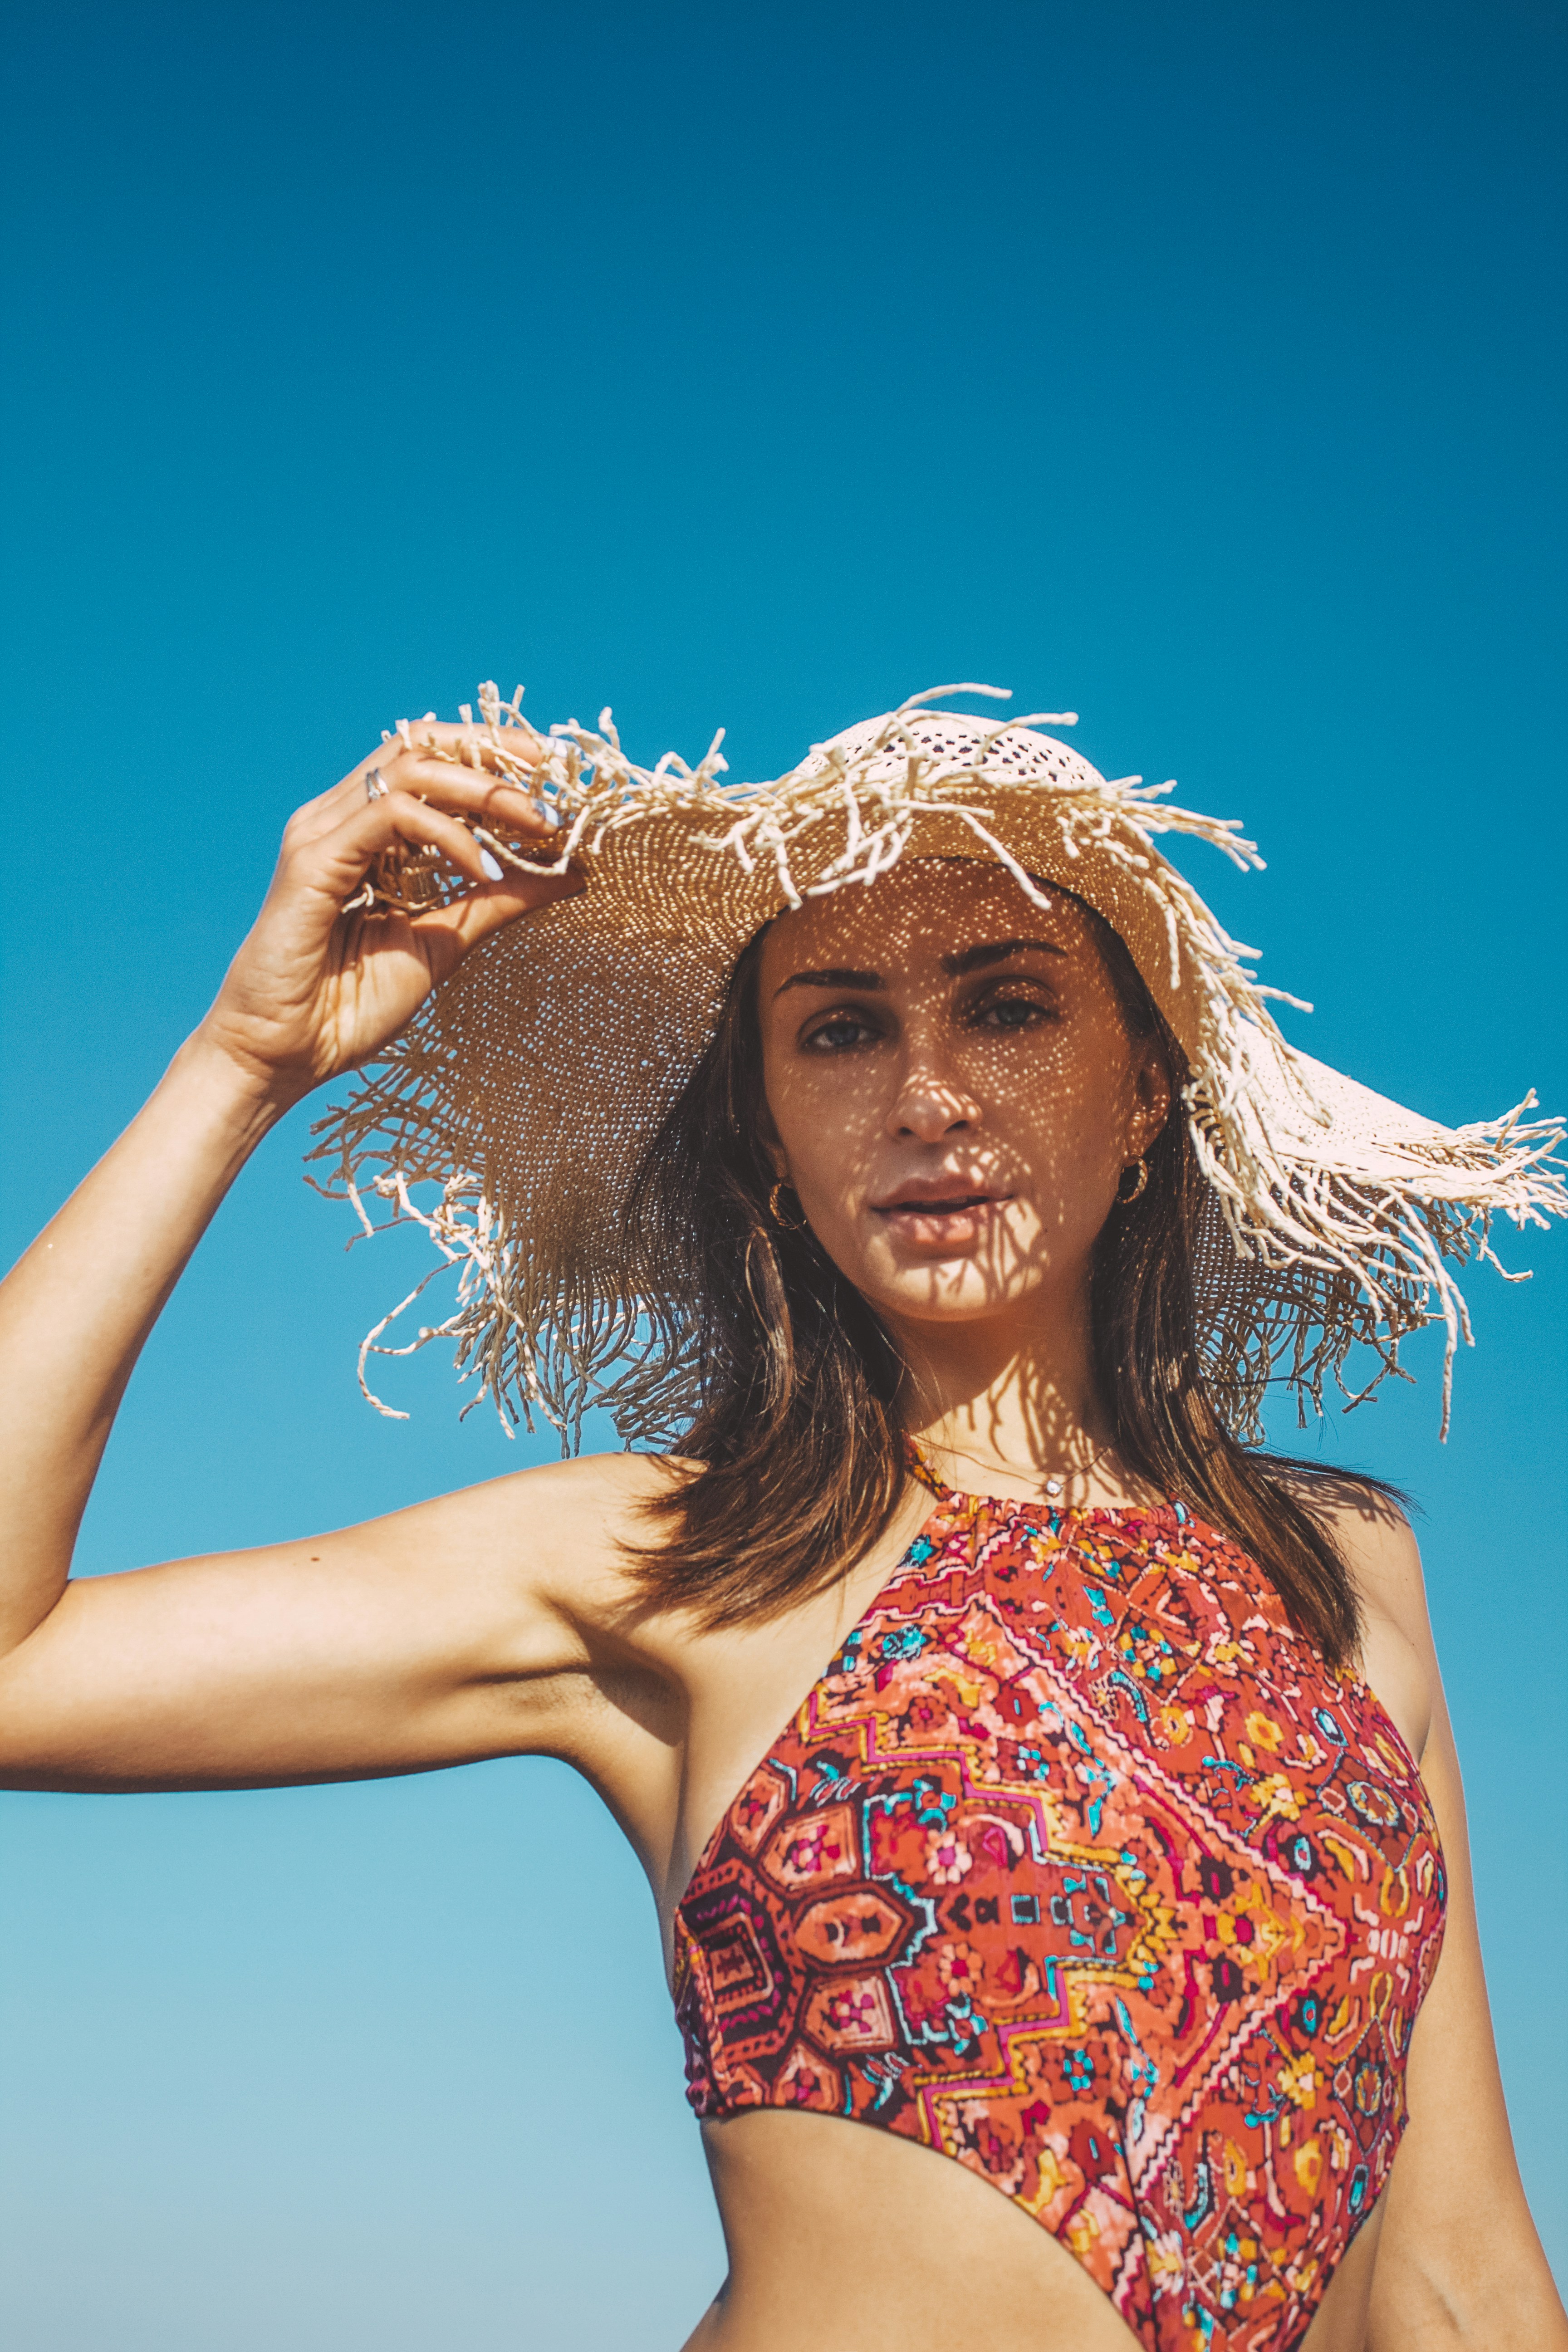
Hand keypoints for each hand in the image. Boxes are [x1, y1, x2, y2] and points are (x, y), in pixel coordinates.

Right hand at [192, 722, 582, 1104]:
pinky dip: (446, 834)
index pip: (431, 761)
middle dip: (496, 756)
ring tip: (537, 825)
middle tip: (556, 783)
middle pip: (420, 746)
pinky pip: (391, 817)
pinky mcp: (312, 859)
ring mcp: (323, 833)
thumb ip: (498, 903)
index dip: (493, 756)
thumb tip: (571, 875)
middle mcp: (341, 819)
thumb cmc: (350, 1006)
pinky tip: (483, 868)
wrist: (285, 1055)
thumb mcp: (446, 943)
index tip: (556, 776)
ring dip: (483, 790)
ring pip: (409, 769)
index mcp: (369, 832)